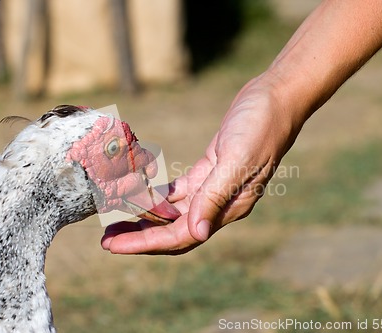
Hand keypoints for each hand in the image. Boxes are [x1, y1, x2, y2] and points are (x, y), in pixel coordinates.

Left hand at [101, 76, 302, 253]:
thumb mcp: (238, 159)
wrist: (274, 97)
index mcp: (230, 206)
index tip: (115, 246)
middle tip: (107, 239)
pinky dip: (158, 195)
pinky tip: (139, 195)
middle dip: (140, 237)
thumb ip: (216, 196)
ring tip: (116, 220)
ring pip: (174, 212)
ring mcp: (214, 187)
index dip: (147, 243)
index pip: (183, 236)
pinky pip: (179, 191)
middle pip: (174, 229)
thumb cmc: (261, 125)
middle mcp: (221, 203)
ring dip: (146, 218)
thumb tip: (197, 233)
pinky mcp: (209, 170)